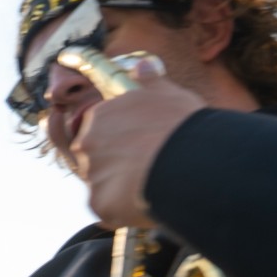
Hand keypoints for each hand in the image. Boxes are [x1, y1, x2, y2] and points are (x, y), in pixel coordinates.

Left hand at [73, 60, 204, 229]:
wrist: (189, 162)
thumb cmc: (179, 126)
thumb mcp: (167, 94)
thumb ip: (149, 82)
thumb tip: (143, 67)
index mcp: (99, 116)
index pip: (99, 130)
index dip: (120, 140)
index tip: (139, 145)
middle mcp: (87, 144)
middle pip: (94, 159)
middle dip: (115, 164)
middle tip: (144, 167)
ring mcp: (91, 174)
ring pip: (102, 185)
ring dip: (121, 187)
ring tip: (150, 184)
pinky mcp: (99, 202)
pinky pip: (109, 208)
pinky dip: (124, 209)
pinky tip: (146, 201)